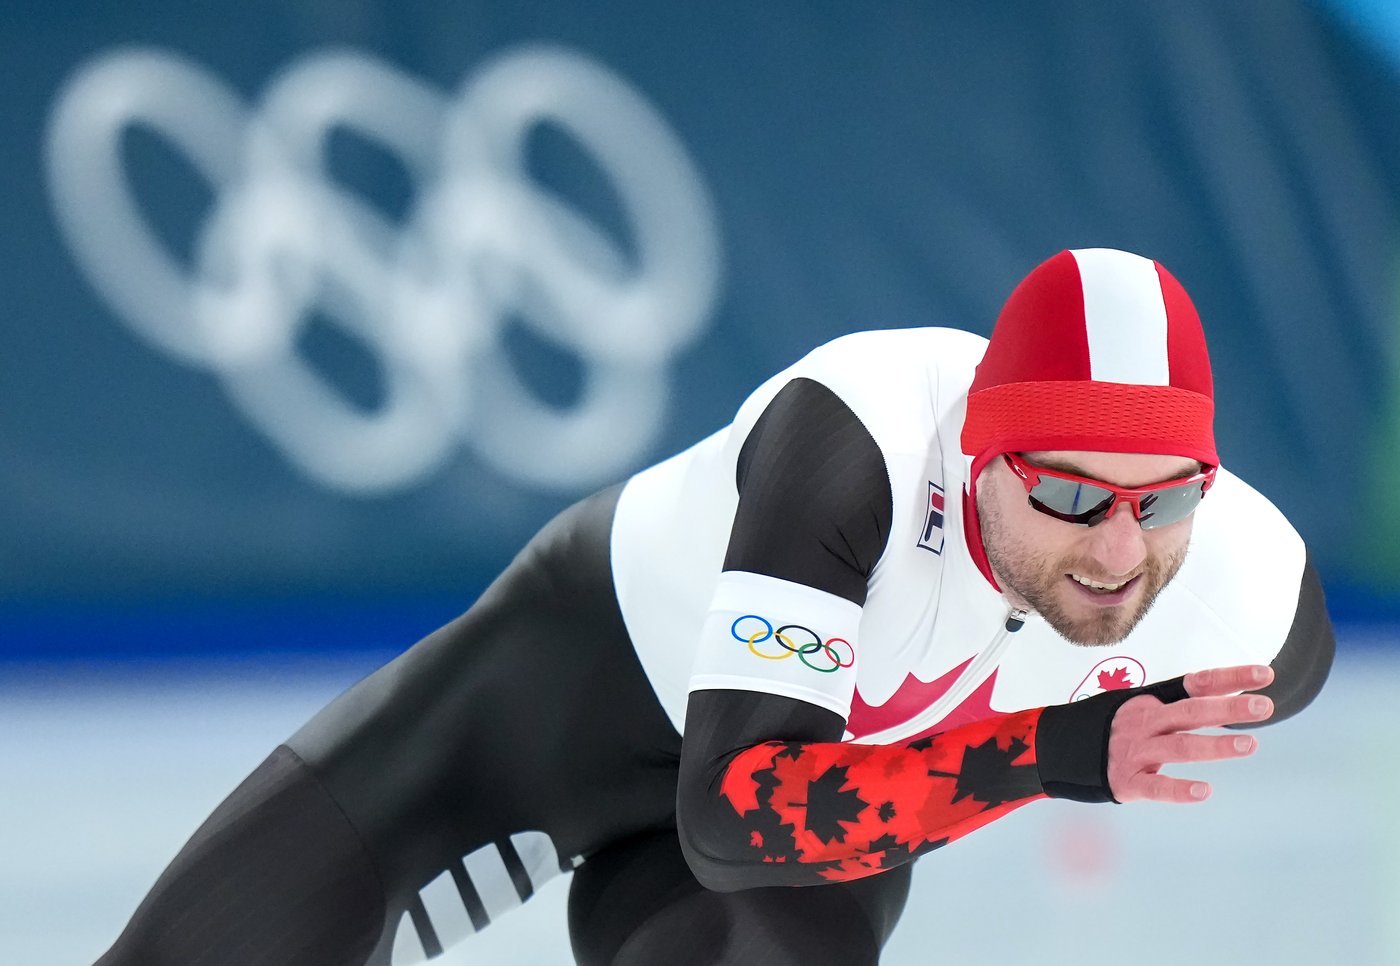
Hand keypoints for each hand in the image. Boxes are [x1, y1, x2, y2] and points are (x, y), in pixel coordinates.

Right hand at [1107, 664, 1273, 802]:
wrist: (1055, 748)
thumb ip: (1178, 707)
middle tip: (1264, 707)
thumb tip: (1229, 701)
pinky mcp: (1126, 782)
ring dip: (1214, 745)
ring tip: (1248, 745)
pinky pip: (1155, 787)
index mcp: (1150, 701)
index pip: (1195, 684)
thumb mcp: (1138, 708)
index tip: (1264, 675)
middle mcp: (1144, 722)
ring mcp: (1134, 751)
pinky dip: (1179, 790)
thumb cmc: (1109, 729)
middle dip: (1228, 709)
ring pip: (1179, 747)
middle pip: (1191, 712)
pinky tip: (1204, 792)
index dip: (1230, 679)